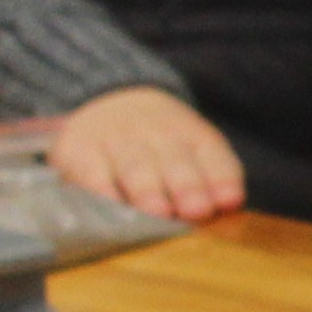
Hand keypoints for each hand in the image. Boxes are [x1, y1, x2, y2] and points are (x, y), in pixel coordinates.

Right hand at [49, 85, 243, 220]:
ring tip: (159, 212)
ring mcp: (116, 139)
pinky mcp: (79, 150)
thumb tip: (232, 204)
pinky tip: (114, 208)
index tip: (227, 202)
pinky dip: (102, 191)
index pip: (213, 156)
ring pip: (135, 167)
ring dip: (148, 191)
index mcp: (193, 135)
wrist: (111, 100)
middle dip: (187, 186)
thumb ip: (217, 178)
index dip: (220, 180)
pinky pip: (92, 173)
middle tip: (195, 210)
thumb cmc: (164, 145)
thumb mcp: (197, 150)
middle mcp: (156, 132)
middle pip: (174, 161)